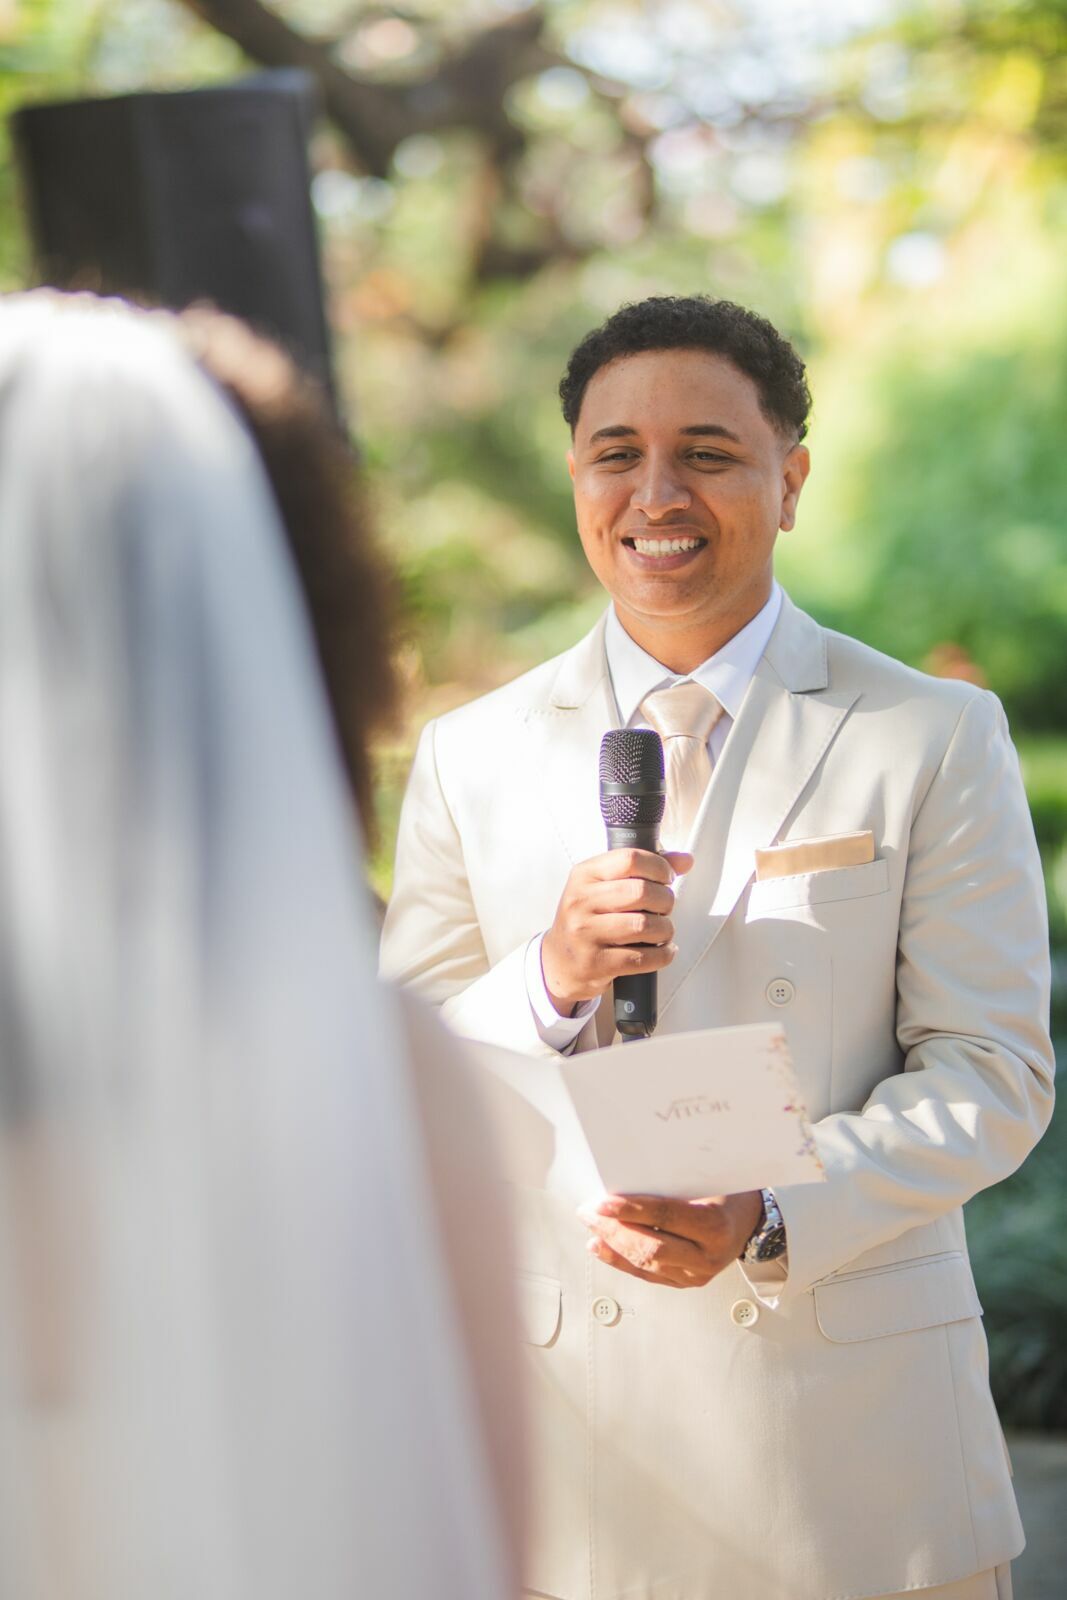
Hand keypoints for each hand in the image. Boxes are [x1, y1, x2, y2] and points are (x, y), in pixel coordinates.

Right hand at [541, 849, 692, 1012]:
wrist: (559, 962)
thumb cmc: (587, 919)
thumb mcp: (604, 886)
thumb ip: (644, 869)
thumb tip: (685, 860)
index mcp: (584, 875)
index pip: (630, 859)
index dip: (659, 867)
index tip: (667, 878)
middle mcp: (581, 902)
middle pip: (641, 892)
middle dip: (665, 900)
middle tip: (664, 907)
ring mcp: (586, 933)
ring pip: (645, 926)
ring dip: (665, 929)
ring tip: (662, 931)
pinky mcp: (596, 963)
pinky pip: (642, 958)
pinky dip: (663, 955)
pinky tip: (662, 950)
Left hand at [577, 1191, 763, 1289]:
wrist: (752, 1221)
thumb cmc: (728, 1192)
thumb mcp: (709, 1178)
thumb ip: (674, 1181)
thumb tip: (626, 1175)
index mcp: (716, 1227)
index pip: (667, 1217)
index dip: (632, 1210)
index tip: (603, 1202)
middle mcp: (708, 1257)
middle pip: (652, 1247)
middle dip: (614, 1230)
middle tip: (588, 1212)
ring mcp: (697, 1275)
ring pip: (646, 1264)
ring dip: (612, 1245)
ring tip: (591, 1226)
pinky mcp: (686, 1282)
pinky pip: (647, 1275)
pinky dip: (619, 1261)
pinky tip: (600, 1247)